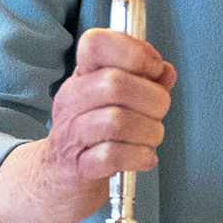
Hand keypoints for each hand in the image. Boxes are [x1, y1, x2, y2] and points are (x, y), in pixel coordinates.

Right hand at [0, 29, 175, 222]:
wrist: (56, 179)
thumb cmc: (92, 135)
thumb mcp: (115, 101)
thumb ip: (144, 82)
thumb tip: (166, 72)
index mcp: (82, 77)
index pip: (96, 43)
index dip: (133, 51)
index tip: (153, 69)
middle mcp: (72, 100)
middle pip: (115, 84)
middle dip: (153, 99)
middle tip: (158, 112)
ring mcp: (72, 134)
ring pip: (117, 121)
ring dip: (150, 131)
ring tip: (152, 138)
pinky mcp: (78, 167)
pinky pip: (112, 156)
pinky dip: (139, 157)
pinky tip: (144, 158)